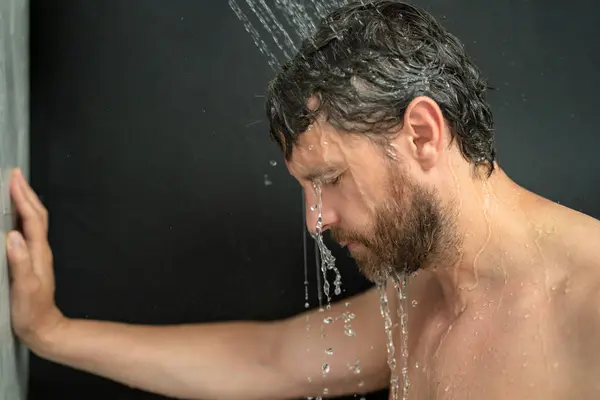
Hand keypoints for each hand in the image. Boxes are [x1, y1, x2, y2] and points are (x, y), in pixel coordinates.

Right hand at [6, 168, 65, 349]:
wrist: (43, 327)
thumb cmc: (32, 311)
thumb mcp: (24, 287)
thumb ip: (19, 262)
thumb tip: (13, 236)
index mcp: (38, 252)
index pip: (32, 218)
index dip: (23, 197)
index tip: (14, 179)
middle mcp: (40, 250)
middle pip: (36, 215)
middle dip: (26, 193)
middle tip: (15, 176)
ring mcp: (37, 255)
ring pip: (33, 222)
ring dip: (25, 203)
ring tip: (15, 189)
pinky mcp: (31, 261)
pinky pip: (28, 232)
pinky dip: (21, 218)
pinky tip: (14, 218)